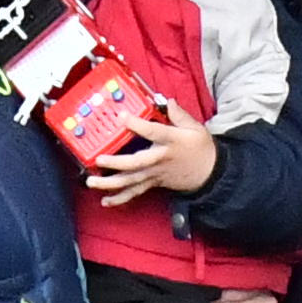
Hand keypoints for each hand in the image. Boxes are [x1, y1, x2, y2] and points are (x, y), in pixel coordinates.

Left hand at [90, 112, 224, 205]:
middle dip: (116, 163)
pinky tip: (105, 201)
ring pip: (131, 181)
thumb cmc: (200, 148)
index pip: (153, 132)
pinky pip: (135, 192)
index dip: (137, 125)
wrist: (209, 173)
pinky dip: (120, 198)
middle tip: (99, 159)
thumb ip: (179, 114)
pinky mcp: (153, 183)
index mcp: (170, 142)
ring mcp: (155, 174)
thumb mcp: (195, 127)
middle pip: (136, 163)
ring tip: (91, 182)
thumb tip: (167, 101)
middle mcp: (160, 159)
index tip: (121, 116)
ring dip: (110, 183)